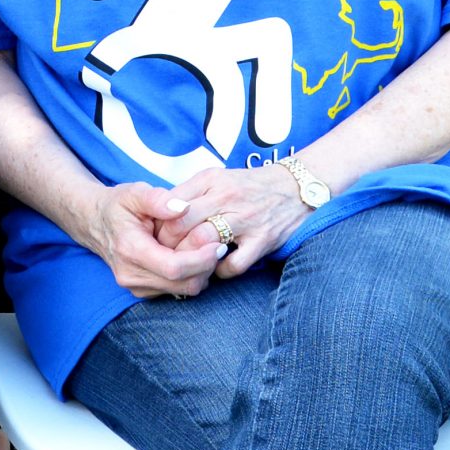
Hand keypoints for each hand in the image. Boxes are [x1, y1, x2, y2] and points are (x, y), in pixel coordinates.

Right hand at [73, 178, 227, 299]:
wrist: (95, 222)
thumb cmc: (118, 205)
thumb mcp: (135, 192)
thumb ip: (158, 199)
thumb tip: (182, 207)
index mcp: (130, 250)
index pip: (174, 268)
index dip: (201, 259)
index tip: (218, 244)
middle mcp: (131, 275)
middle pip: (183, 284)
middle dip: (206, 267)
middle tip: (219, 245)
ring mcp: (136, 287)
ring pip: (183, 290)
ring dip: (201, 272)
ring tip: (206, 249)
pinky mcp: (143, 291)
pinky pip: (177, 290)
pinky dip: (191, 276)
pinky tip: (192, 256)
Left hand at [156, 163, 310, 277]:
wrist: (295, 187)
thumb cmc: (247, 186)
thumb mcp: (215, 178)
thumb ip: (188, 193)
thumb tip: (160, 215)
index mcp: (210, 181)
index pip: (172, 205)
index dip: (158, 226)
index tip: (155, 238)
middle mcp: (227, 198)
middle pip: (182, 225)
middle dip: (168, 245)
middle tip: (165, 255)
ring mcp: (246, 220)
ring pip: (204, 243)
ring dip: (190, 259)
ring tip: (187, 264)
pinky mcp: (263, 241)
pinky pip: (233, 265)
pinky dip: (219, 271)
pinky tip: (215, 268)